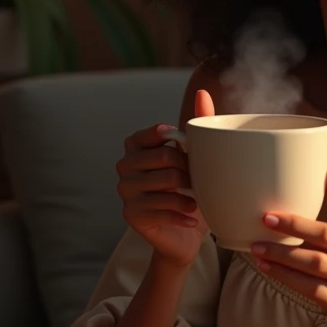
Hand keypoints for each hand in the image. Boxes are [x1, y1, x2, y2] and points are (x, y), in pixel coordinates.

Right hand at [116, 88, 214, 267]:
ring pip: (165, 183)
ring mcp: (125, 190)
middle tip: (200, 182)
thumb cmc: (191, 189)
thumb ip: (199, 123)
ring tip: (197, 200)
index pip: (154, 133)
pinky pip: (162, 208)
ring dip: (189, 194)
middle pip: (164, 157)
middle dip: (189, 170)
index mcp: (136, 145)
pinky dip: (184, 214)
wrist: (183, 234)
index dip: (177, 142)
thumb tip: (202, 92)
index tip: (189, 152)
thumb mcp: (196, 156)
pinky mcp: (131, 214)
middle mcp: (125, 165)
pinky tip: (192, 218)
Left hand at [250, 164, 326, 326]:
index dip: (296, 223)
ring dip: (280, 263)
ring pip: (311, 273)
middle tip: (258, 235)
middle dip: (283, 243)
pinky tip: (270, 271)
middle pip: (316, 253)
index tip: (271, 215)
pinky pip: (311, 292)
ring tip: (257, 253)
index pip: (325, 231)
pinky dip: (288, 281)